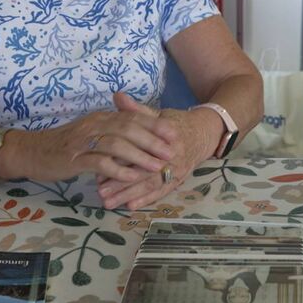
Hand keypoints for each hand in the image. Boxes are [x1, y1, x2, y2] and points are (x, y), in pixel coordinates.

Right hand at [0, 96, 177, 183]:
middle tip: (171, 151)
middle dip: (153, 140)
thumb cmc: (65, 145)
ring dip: (139, 156)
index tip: (174, 133)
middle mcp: (94, 125)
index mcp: (101, 118)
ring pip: (116, 144)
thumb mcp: (91, 133)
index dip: (155, 124)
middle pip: (128, 128)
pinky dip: (118, 170)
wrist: (31, 151)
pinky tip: (131, 177)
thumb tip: (140, 132)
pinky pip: (99, 163)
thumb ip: (113, 131)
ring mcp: (83, 141)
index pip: (132, 117)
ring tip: (157, 166)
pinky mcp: (73, 159)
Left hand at [96, 93, 216, 209]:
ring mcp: (176, 170)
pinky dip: (147, 200)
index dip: (118, 159)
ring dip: (129, 195)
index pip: (138, 149)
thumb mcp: (157, 114)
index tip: (99, 166)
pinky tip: (130, 206)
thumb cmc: (175, 123)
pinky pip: (161, 192)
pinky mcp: (178, 180)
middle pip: (143, 171)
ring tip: (109, 203)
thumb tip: (117, 96)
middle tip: (100, 192)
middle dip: (121, 183)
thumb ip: (136, 110)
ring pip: (150, 185)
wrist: (203, 133)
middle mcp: (171, 156)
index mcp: (165, 137)